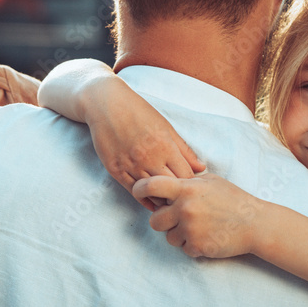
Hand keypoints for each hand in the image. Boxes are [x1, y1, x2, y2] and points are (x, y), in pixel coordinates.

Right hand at [86, 80, 204, 210]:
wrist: (106, 105)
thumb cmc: (139, 112)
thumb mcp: (165, 127)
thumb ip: (184, 149)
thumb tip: (202, 168)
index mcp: (164, 145)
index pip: (186, 175)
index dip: (191, 183)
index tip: (192, 186)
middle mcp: (148, 157)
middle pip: (170, 186)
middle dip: (178, 193)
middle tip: (182, 197)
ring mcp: (131, 165)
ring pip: (152, 192)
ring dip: (162, 198)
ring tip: (168, 201)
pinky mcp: (115, 170)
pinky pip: (134, 191)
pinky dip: (145, 199)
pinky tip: (152, 201)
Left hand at [132, 174, 262, 257]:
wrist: (255, 223)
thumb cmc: (232, 199)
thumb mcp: (210, 181)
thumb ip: (187, 181)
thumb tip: (166, 180)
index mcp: (186, 189)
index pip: (151, 186)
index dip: (139, 189)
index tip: (138, 192)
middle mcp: (185, 209)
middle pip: (154, 221)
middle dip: (163, 221)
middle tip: (178, 218)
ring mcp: (190, 229)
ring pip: (168, 238)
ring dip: (178, 235)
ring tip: (198, 227)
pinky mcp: (197, 246)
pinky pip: (183, 249)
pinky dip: (192, 246)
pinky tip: (206, 237)